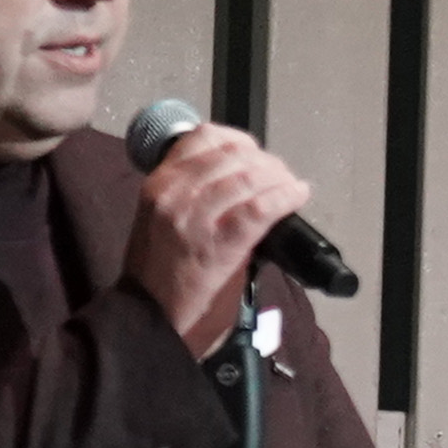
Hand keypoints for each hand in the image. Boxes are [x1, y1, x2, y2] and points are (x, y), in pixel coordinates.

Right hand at [125, 119, 312, 352]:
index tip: (256, 153)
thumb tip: (240, 179)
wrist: (149, 310)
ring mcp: (196, 217)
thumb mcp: (162, 214)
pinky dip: (285, 198)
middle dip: (266, 161)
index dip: (240, 141)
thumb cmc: (158, 267)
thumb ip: (191, 191)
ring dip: (280, 179)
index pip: (204, 137)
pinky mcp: (219, 243)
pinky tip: (298, 195)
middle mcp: (176, 192)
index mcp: (160, 181)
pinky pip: (260, 209)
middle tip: (281, 174)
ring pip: (250, 178)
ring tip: (291, 186)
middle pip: (233, 155)